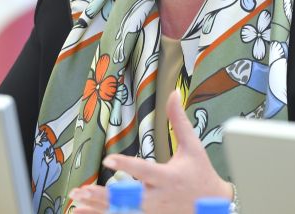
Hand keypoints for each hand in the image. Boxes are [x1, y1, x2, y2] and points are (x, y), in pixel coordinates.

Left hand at [70, 91, 232, 213]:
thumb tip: (173, 93)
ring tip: (76, 201)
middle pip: (127, 199)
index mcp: (168, 178)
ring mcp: (153, 212)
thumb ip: (178, 120)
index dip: (125, 165)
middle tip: (82, 190)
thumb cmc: (202, 174)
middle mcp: (158, 198)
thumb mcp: (193, 146)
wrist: (217, 207)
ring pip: (121, 212)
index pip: (144, 171)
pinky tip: (84, 213)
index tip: (106, 159)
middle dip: (103, 196)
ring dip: (97, 208)